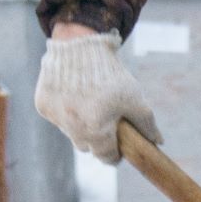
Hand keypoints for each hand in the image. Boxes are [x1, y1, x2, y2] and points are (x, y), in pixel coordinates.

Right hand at [33, 30, 161, 163]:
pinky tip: (74, 94)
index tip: (119, 149)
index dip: (115, 154)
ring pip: (71, 132)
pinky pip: (57, 118)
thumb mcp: (134, 98)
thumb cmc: (110, 74)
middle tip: (106, 124)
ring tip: (90, 104)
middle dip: (98, 140)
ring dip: (80, 126)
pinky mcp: (42, 105)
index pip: (106, 156)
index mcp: (96, 130)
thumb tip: (158, 142)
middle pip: (87, 147)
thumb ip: (146, 123)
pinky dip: (66, 111)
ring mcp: (55, 117)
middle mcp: (72, 127)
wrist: (79, 45)